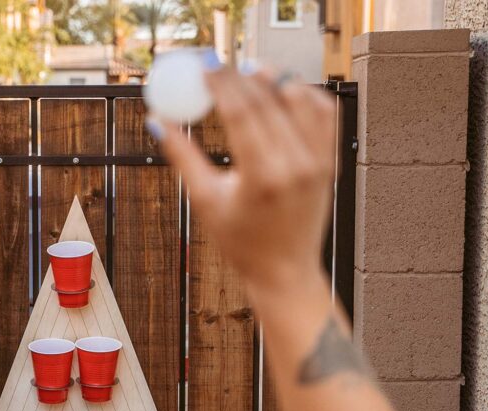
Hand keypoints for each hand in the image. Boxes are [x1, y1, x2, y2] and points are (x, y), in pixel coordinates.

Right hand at [148, 65, 337, 297]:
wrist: (284, 270)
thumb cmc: (240, 241)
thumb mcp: (205, 200)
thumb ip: (182, 157)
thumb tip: (157, 121)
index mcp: (261, 177)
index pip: (240, 113)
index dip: (221, 83)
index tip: (205, 64)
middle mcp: (295, 165)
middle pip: (266, 102)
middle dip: (239, 76)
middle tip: (220, 62)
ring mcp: (318, 162)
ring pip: (300, 100)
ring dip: (273, 79)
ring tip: (250, 69)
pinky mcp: (329, 162)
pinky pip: (323, 114)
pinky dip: (303, 94)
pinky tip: (281, 88)